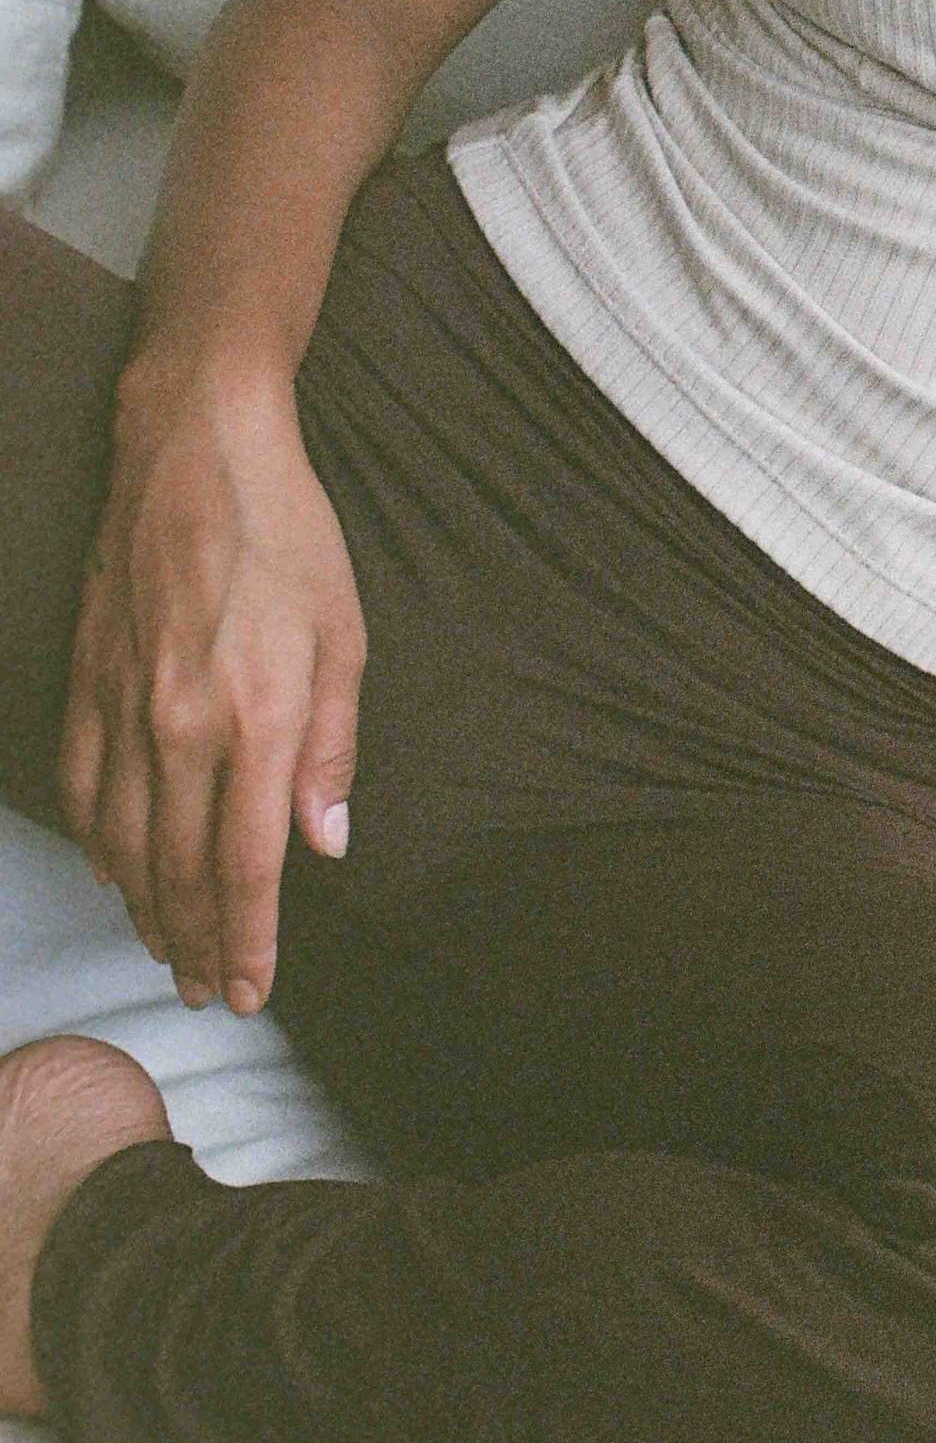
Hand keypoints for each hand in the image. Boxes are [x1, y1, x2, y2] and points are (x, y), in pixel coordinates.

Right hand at [58, 367, 364, 1016]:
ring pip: (124, 844)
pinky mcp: (86, 681)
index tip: (249, 990)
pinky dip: (99, 845)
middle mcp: (180, 726)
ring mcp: (122, 707)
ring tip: (167, 949)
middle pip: (179, 871)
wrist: (195, 450)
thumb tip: (325, 842)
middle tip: (206, 992)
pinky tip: (116, 870)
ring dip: (145, 909)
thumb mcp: (344, 633)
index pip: (244, 868)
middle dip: (194, 944)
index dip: (245, 942)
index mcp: (257, 718)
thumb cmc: (287, 533)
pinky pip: (83, 789)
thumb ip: (332, 748)